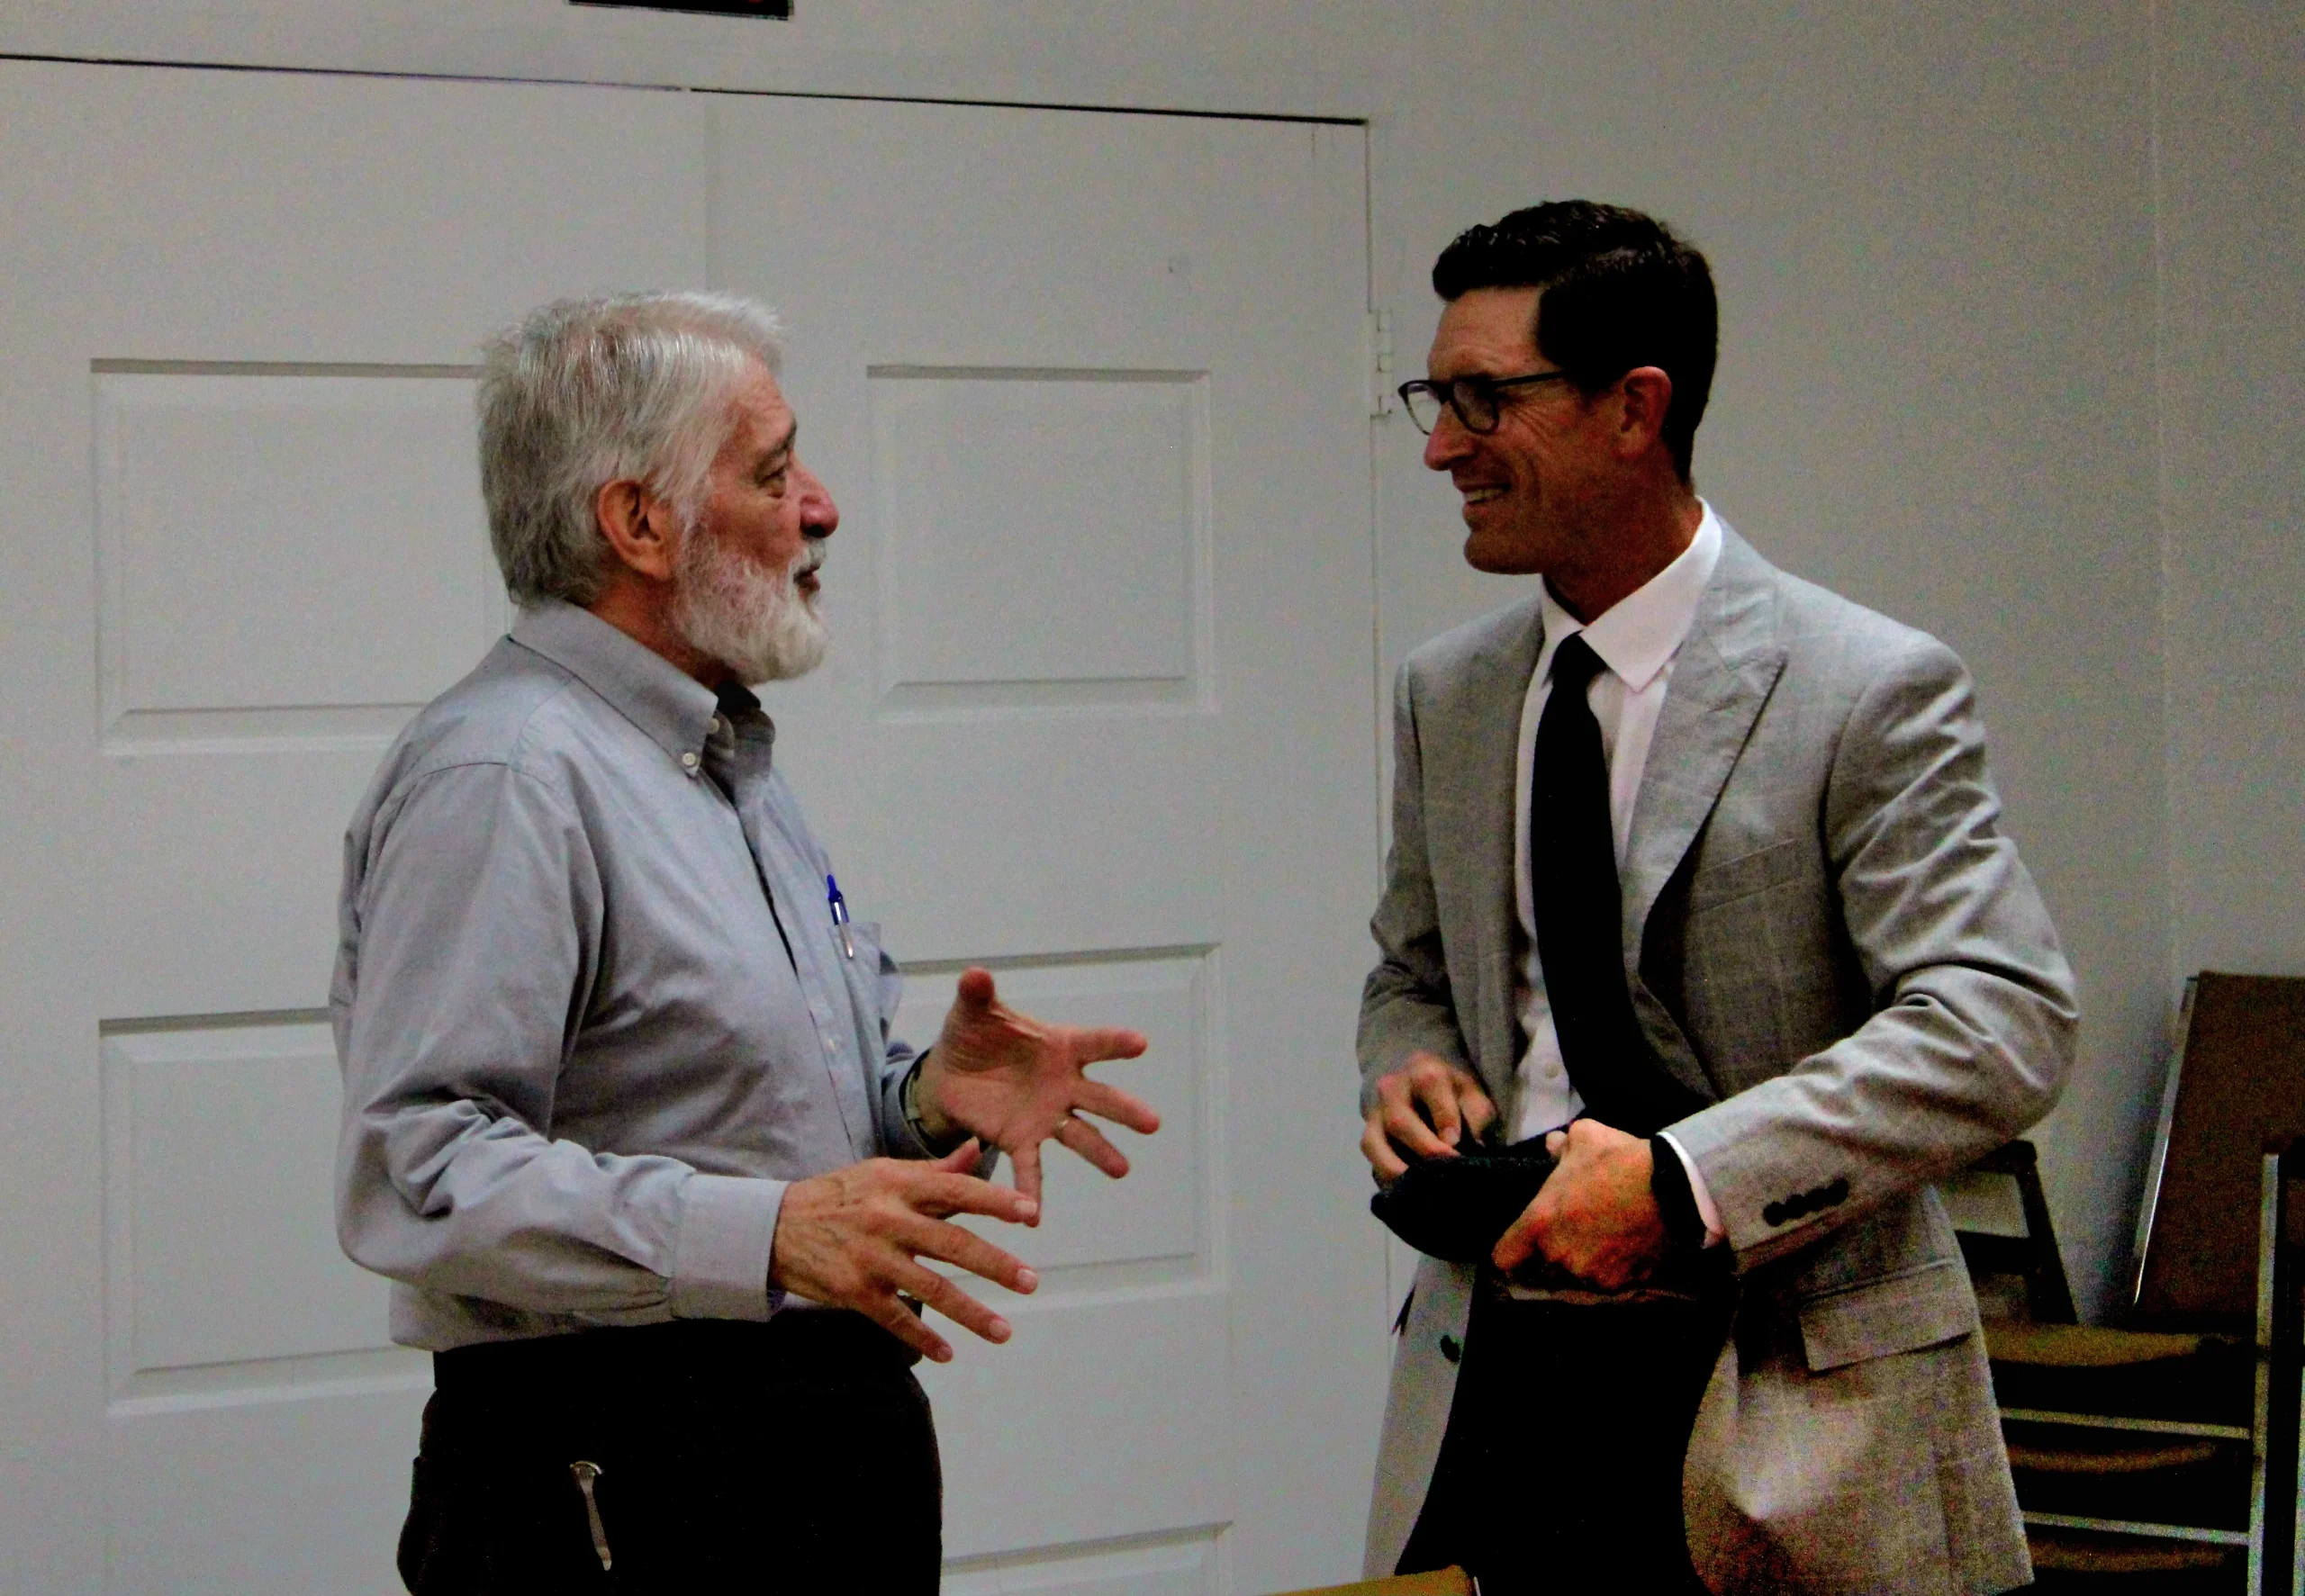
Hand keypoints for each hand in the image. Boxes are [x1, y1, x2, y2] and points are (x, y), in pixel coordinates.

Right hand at [769, 1140, 1039, 1362]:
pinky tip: (948, 1352)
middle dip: (995, 1264)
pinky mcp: (855, 1291)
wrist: (776, 1226)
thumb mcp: (882, 1172)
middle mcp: (888, 1219)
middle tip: (1030, 1281)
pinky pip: (896, 1318)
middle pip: (952, 1244)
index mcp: (899, 1185)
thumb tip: (976, 1149)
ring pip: (931, 1289)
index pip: (956, 1190)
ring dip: (971, 1313)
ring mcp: (872, 1258)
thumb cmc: (840, 1195)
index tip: (1031, 1213)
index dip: (996, 1201)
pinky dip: (923, 1338)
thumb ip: (934, 1170)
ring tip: (1004, 1330)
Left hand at [916, 968, 1159, 1211]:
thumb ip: (978, 995)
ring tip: (1122, 1169)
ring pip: (1080, 1135)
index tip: (1140, 1043)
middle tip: (1153, 1122)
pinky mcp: (1021, 1139)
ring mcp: (1046, 1115)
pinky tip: (1034, 1217)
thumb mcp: (973, 1012)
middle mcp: (1062, 1083)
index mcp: (1058, 1046)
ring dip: (1101, 1152)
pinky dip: (1033, 1192)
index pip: (1093, 1043)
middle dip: (1125, 1109)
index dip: (1115, 1043)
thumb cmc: (974, 1035)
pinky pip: (1031, 1168)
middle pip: (1100, 1097)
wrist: (951, 1073)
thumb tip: (975, 973)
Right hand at [1360, 1051, 1498, 1182]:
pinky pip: (1371, 1163)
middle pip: (1399, 1121)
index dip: (1445, 1117)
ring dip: (1397, 1170)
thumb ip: (1477, 1117)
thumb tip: (1476, 1148)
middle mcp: (1391, 1090)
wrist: (1420, 1084)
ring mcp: (1374, 1114)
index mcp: (1423, 1073)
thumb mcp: (1472, 1096)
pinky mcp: (1368, 1137)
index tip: (1457, 1144)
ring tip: (1422, 1189)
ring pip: (1373, 1144)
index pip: (1430, 1088)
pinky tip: (1408, 1190)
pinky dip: (1386, 1178)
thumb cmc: (1454, 1094)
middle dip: (1424, 1149)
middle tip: (1447, 1172)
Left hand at [1491, 1118, 1666, 1288]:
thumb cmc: (1619, 1160)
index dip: (1511, 1249)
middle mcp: (1559, 1255)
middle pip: (1544, 1264)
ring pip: (1577, 1273)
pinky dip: (1614, 1268)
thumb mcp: (1584, 1137)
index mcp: (1540, 1222)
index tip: (1523, 1242)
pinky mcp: (1620, 1284)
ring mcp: (1590, 1273)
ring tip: (1606, 1237)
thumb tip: (1552, 1146)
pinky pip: (1607, 1280)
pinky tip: (1626, 1247)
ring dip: (1585, 1260)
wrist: (1673, 1187)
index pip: (1504, 1256)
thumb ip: (1560, 1146)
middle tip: (1577, 1228)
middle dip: (1556, 1248)